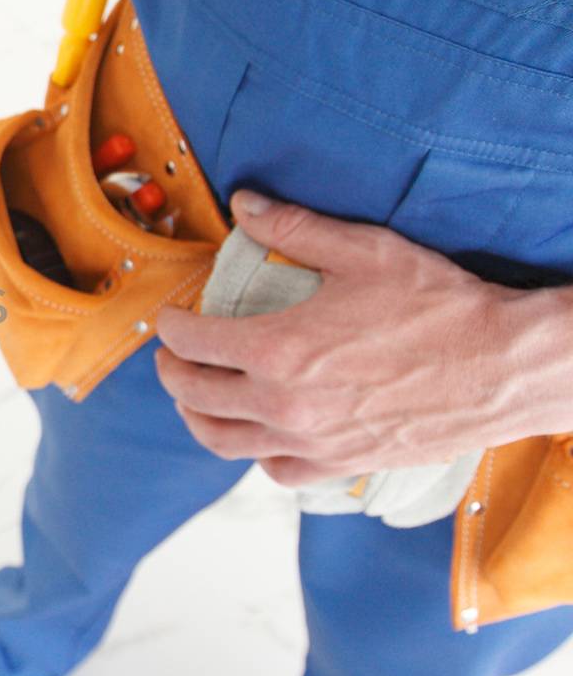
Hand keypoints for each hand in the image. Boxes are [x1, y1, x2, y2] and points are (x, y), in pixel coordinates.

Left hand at [154, 191, 561, 485]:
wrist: (505, 368)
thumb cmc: (440, 307)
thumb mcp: (363, 250)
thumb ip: (293, 227)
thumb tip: (243, 205)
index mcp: (278, 350)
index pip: (190, 342)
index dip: (169, 325)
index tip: (170, 316)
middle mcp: (284, 405)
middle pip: (194, 395)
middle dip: (172, 371)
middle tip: (173, 355)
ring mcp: (310, 442)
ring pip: (222, 441)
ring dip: (197, 416)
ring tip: (196, 397)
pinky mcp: (339, 465)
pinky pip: (273, 469)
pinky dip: (253, 451)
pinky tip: (257, 431)